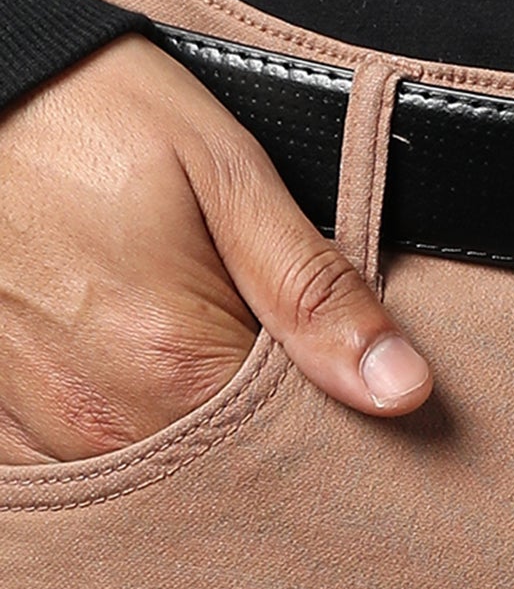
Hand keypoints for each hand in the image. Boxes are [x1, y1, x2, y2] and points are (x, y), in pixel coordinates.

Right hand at [0, 34, 430, 465]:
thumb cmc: (93, 114)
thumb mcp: (228, 176)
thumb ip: (315, 292)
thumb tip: (402, 390)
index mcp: (172, 365)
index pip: (298, 444)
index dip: (335, 410)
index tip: (342, 364)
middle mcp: (98, 421)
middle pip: (226, 471)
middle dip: (267, 427)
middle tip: (269, 340)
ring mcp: (37, 430)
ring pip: (157, 474)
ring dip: (194, 428)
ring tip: (196, 338)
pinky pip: (80, 466)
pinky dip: (124, 429)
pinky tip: (136, 371)